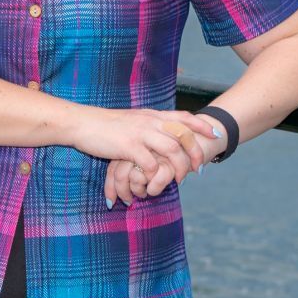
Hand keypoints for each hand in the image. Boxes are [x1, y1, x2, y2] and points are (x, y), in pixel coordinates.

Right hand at [103, 115, 230, 205]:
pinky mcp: (128, 147)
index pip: (183, 116)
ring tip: (179, 180)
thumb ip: (147, 124)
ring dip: (178, 167)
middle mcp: (149, 121)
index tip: (214, 134)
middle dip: (195, 152)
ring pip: (171, 149)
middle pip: (183, 133)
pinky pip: (150, 163)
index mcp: (151, 115)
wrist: (82, 123)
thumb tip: (160, 131)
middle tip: (198, 167)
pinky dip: (155, 175)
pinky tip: (153, 182)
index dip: (201, 126)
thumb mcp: (131, 119)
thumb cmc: (105, 124)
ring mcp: (140, 133)